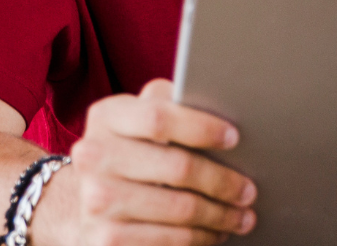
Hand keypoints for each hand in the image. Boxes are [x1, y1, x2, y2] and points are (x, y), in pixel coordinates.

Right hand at [64, 79, 255, 245]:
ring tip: (241, 217)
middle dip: (223, 181)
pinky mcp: (103, 239)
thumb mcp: (141, 119)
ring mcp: (95, 200)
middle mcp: (94, 156)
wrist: (87, 197)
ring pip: (179, 209)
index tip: (234, 138)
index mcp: (108, 116)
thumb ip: (171, 104)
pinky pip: (166, 241)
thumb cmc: (132, 150)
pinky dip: (198, 239)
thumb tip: (224, 105)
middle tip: (249, 191)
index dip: (202, 128)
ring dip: (219, 216)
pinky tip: (213, 233)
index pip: (159, 118)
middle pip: (178, 168)